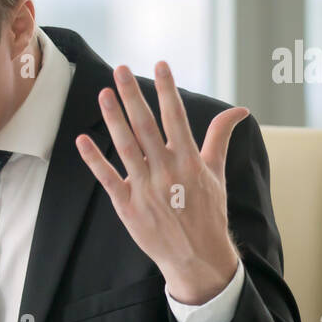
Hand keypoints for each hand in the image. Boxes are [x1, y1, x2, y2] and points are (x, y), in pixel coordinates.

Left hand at [75, 62, 248, 304]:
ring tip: (103, 94)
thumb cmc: (208, 212)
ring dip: (114, 119)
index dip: (167, 89)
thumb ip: (220, 138)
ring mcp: (146, 189)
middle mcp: (167, 171)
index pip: (177, 117)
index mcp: (190, 161)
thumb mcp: (216, 173)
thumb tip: (239, 111)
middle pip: (147, 126)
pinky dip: (95, 160)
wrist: (197, 257)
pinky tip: (83, 140)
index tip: (160, 64)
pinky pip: (109, 179)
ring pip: (126, 147)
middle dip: (133, 96)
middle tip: (120, 69)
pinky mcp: (128, 207)